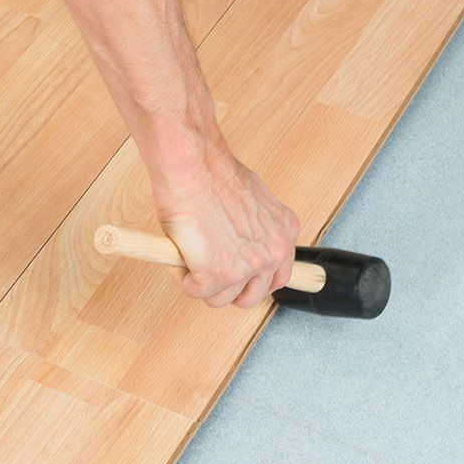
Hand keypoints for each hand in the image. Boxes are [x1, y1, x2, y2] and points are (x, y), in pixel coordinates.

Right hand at [157, 153, 301, 310]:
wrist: (194, 165)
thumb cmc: (213, 174)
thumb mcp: (251, 200)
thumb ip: (253, 229)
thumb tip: (238, 244)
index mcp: (284, 234)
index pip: (278, 277)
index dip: (252, 280)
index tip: (236, 276)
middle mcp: (273, 253)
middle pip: (251, 296)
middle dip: (227, 288)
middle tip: (207, 270)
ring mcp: (247, 267)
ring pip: (220, 299)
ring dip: (201, 282)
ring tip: (190, 253)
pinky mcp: (218, 274)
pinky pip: (195, 291)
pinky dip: (182, 277)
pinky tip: (180, 253)